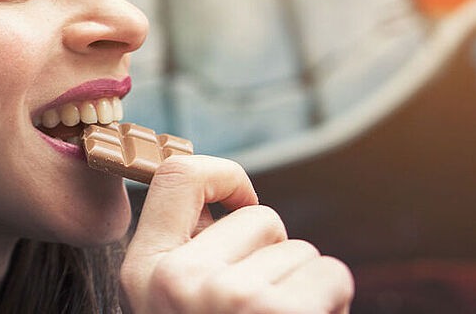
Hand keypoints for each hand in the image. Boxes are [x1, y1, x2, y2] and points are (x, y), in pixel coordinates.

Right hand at [120, 155, 353, 313]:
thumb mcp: (173, 304)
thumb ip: (191, 256)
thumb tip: (226, 206)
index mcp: (142, 273)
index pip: (178, 174)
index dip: (226, 176)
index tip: (241, 202)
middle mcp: (177, 280)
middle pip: (259, 216)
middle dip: (275, 254)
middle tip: (262, 305)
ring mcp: (228, 297)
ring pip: (300, 249)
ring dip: (305, 286)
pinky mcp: (280, 312)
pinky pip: (332, 274)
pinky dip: (333, 302)